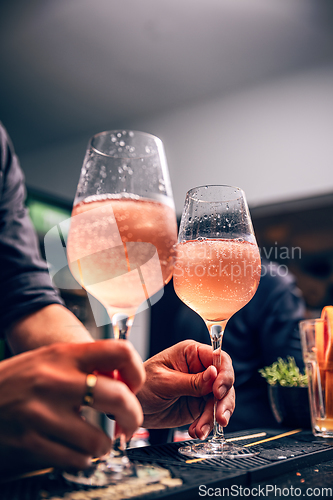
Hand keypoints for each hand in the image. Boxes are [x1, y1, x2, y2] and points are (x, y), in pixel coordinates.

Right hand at [0, 339, 144, 475]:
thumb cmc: (22, 378)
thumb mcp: (54, 358)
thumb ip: (87, 364)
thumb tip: (126, 380)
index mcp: (66, 354)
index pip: (119, 351)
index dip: (136, 371)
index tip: (134, 386)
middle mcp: (56, 379)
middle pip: (118, 397)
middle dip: (133, 416)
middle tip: (129, 422)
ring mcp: (42, 412)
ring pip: (99, 439)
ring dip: (104, 445)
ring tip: (96, 441)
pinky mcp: (30, 440)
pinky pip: (76, 459)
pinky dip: (82, 458)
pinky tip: (75, 449)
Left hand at [138, 340, 234, 439]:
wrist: (132, 408)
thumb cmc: (142, 385)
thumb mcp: (164, 382)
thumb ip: (191, 381)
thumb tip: (214, 374)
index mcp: (191, 353)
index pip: (219, 358)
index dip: (224, 373)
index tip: (219, 391)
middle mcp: (200, 369)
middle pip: (225, 381)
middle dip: (224, 400)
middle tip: (219, 416)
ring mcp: (201, 388)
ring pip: (222, 400)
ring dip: (214, 416)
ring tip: (201, 429)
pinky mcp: (199, 405)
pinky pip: (212, 415)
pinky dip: (207, 425)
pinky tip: (196, 430)